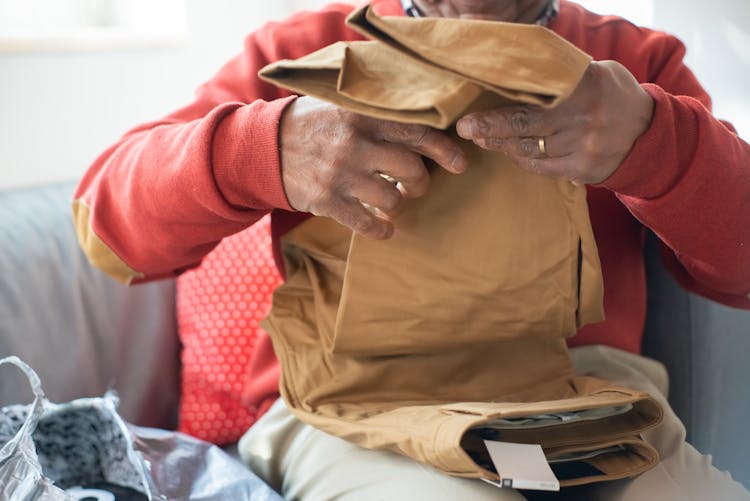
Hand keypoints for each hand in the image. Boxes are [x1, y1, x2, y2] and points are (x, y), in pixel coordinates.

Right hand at [279, 96, 466, 238]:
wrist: (264, 147)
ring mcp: (340, 174)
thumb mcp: (342, 104)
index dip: (444, 149)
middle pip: (412, 169)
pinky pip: (367, 224)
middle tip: (416, 184)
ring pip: (393, 199)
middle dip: (421, 182)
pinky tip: (385, 228)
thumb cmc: (313, 123)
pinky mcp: (326, 201)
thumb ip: (377, 108)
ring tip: (394, 202)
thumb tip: (425, 112)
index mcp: (363, 116)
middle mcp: (355, 144)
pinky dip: (382, 230)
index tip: (460, 163)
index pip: (416, 131)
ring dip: (400, 205)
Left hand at [455, 60, 653, 184]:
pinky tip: (509, 151)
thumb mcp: (595, 73)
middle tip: (466, 128)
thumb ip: (561, 75)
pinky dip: (522, 159)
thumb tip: (516, 70)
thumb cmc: (612, 95)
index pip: (535, 98)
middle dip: (491, 129)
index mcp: (586, 88)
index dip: (501, 108)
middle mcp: (584, 119)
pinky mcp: (583, 170)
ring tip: (482, 138)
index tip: (473, 112)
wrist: (649, 134)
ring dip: (502, 145)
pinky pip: (542, 167)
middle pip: (527, 127)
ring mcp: (584, 147)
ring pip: (530, 149)